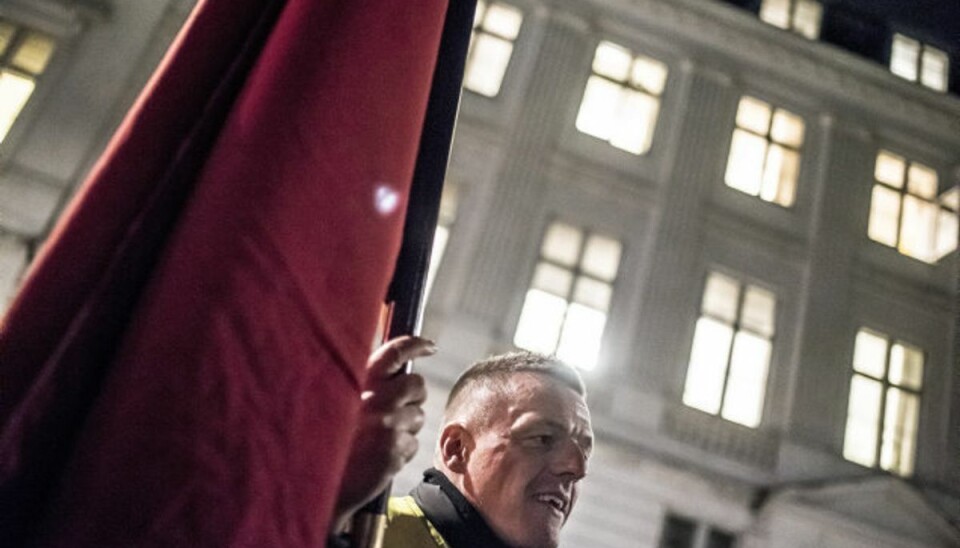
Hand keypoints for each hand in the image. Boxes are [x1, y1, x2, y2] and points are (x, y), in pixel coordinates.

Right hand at [333, 336, 434, 527]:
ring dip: (405, 427)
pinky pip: (412, 445)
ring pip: (418, 416)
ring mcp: (386, 425)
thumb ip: (364, 386)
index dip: (416, 345)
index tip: (430, 347)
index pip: (393, 353)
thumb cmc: (322, 440)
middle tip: (395, 411)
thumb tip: (397, 373)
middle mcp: (375, 399)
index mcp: (358, 382)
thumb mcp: (335, 401)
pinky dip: (400, 452)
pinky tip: (377, 458)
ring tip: (378, 439)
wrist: (309, 480)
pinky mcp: (393, 451)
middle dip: (413, 397)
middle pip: (416, 384)